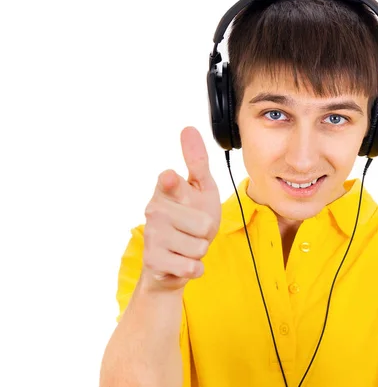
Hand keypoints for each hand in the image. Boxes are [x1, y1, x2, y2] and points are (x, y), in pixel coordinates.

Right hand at [141, 126, 220, 292]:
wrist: (175, 259)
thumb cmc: (191, 218)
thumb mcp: (201, 188)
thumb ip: (197, 161)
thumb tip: (188, 128)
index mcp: (167, 189)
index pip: (171, 183)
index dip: (172, 182)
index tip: (171, 177)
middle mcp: (155, 210)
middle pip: (203, 223)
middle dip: (206, 231)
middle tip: (194, 230)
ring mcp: (152, 235)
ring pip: (199, 246)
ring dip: (200, 250)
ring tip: (187, 245)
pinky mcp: (153, 261)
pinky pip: (192, 266)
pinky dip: (195, 268)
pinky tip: (182, 262)